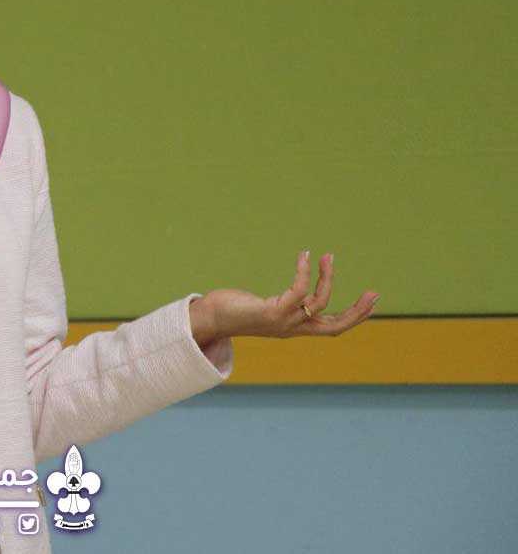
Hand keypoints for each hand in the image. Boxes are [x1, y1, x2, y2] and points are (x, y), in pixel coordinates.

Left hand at [192, 250, 378, 341]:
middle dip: (358, 312)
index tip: (371, 299)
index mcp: (295, 329)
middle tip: (374, 292)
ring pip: (319, 303)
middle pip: (335, 326)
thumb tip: (293, 294)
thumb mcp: (267, 307)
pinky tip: (305, 255)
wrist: (209, 318)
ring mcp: (283, 322)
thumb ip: (283, 303)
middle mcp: (292, 329)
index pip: (332, 327)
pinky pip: (298, 291)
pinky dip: (304, 272)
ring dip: (327, 278)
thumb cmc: (233, 309)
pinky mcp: (271, 312)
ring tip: (328, 256)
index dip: (354, 317)